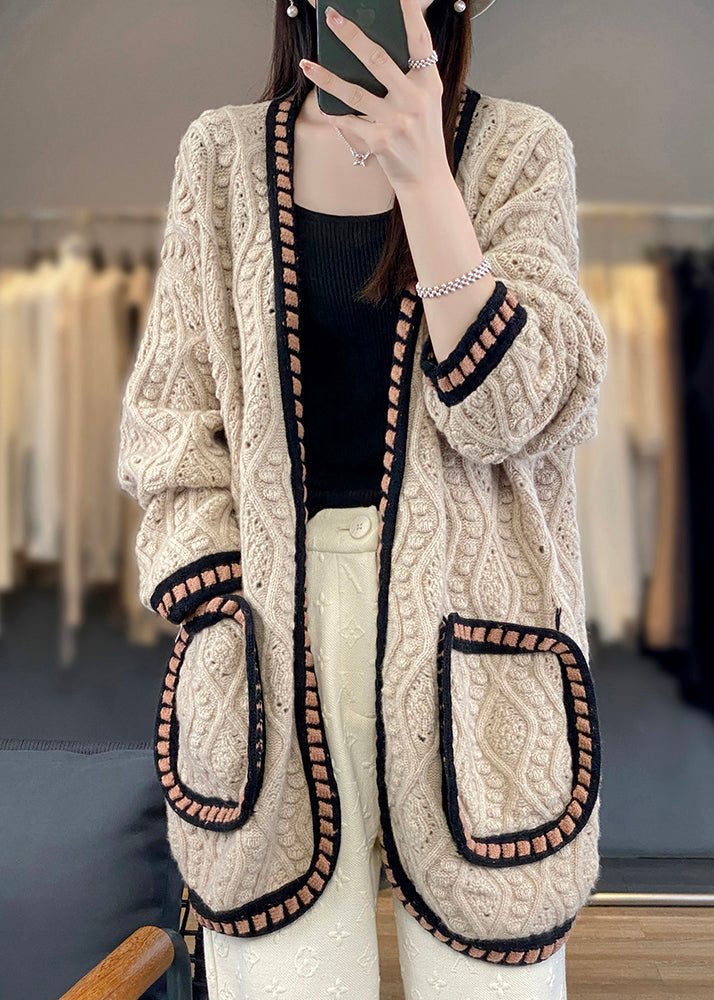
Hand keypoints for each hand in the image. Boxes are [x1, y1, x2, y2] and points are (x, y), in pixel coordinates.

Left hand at [299, 0, 449, 191]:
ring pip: (354, 93)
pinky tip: (323, 105)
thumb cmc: (421, 136)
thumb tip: (370, 49)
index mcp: (429, 84)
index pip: (420, 41)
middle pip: (378, 60)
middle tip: (332, 17)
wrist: (426, 179)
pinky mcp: (381, 143)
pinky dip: (336, 114)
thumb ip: (408, 76)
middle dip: (352, 36)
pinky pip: (350, 122)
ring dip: (327, 77)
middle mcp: (414, 100)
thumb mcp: (425, 102)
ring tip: (308, 64)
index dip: (410, 14)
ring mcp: (397, 122)